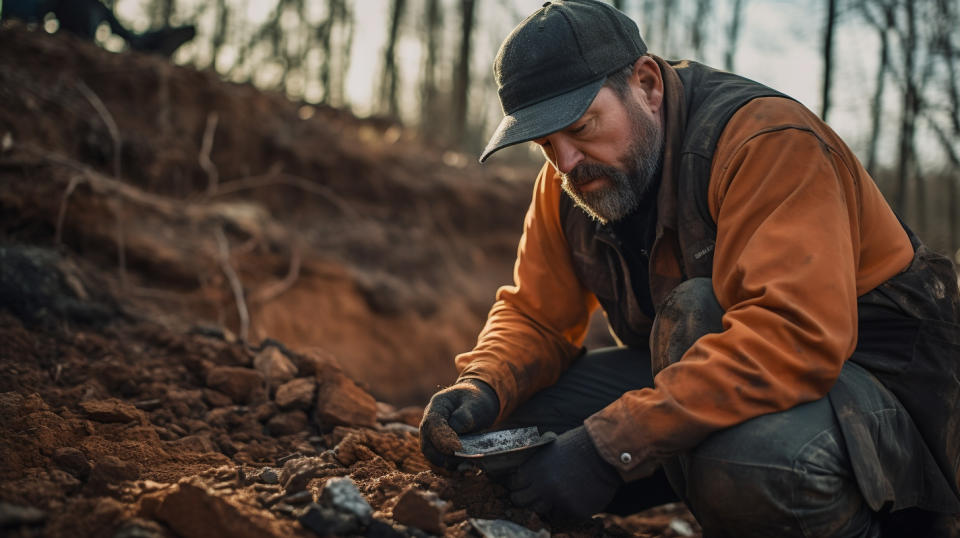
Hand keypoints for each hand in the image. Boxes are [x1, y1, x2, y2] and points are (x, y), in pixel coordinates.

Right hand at [419, 379, 498, 468]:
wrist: (477, 402)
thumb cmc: (475, 400)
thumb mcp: (474, 402)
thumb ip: (465, 415)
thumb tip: (456, 430)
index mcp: (436, 406)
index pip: (433, 424)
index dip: (442, 438)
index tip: (457, 448)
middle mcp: (430, 424)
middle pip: (428, 445)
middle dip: (443, 458)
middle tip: (464, 464)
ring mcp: (433, 437)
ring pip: (433, 457)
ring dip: (449, 466)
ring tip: (468, 470)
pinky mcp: (441, 449)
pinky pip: (442, 461)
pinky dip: (454, 468)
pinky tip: (468, 471)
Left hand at [507, 425, 621, 520]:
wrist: (604, 453)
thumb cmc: (578, 446)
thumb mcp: (550, 449)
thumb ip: (537, 465)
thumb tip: (526, 476)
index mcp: (535, 469)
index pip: (513, 484)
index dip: (515, 485)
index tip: (519, 486)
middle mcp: (543, 487)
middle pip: (521, 501)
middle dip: (523, 499)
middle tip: (531, 497)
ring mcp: (559, 500)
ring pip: (541, 512)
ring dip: (546, 506)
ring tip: (554, 496)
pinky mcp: (574, 510)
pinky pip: (563, 516)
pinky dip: (566, 509)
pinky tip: (573, 497)